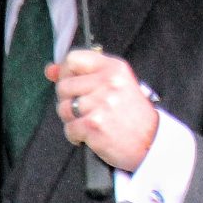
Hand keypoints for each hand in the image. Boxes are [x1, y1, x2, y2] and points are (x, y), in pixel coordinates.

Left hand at [47, 49, 158, 171]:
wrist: (152, 143)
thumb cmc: (134, 116)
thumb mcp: (116, 87)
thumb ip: (83, 75)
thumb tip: (50, 70)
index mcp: (115, 69)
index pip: (74, 59)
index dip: (67, 73)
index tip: (73, 84)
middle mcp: (109, 82)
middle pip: (64, 85)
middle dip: (69, 100)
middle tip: (86, 110)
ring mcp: (101, 103)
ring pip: (64, 108)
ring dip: (73, 119)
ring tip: (90, 123)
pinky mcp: (94, 124)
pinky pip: (69, 128)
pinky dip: (76, 136)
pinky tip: (91, 135)